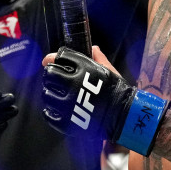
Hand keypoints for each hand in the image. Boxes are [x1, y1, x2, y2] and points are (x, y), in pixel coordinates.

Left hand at [41, 46, 168, 155]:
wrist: (123, 116)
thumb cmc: (117, 91)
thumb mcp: (109, 70)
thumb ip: (98, 58)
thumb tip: (93, 48)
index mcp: (83, 70)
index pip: (60, 57)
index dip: (55, 58)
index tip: (52, 61)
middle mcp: (73, 85)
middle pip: (49, 75)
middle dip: (50, 76)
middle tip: (54, 80)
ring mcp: (68, 104)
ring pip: (46, 94)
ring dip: (50, 93)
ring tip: (57, 95)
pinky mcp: (66, 121)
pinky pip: (49, 114)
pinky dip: (50, 111)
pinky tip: (56, 109)